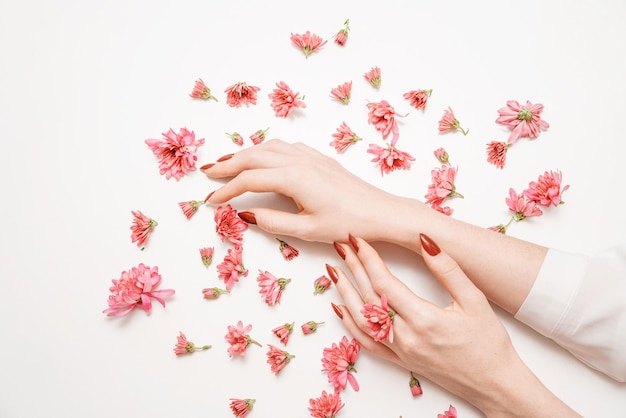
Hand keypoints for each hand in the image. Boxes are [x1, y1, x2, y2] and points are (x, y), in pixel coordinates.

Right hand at [202, 139, 419, 243]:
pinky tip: (262, 157)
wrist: (381, 212)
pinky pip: (285, 147)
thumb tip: (244, 214)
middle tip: (208, 173)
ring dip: (245, 154)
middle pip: (253, 157)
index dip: (226, 190)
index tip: (210, 200)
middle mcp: (299, 161)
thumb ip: (273, 222)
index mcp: (294, 178)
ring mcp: (310, 156)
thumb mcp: (307, 230)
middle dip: (228, 165)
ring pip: (268, 147)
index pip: (248, 180)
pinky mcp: (319, 158)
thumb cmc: (348, 224)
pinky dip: (265, 150)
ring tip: (228, 164)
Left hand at [329, 233, 578, 417]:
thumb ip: (447, 269)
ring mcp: (400, 351)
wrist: (495, 385)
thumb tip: (425, 240)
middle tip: (341, 245)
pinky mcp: (400, 362)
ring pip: (361, 319)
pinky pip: (367, 343)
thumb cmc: (489, 344)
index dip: (368, 258)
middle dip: (353, 268)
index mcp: (423, 319)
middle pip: (369, 296)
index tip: (357, 238)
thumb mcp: (475, 301)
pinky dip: (350, 325)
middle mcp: (405, 337)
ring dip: (345, 292)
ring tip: (334, 271)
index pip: (384, 282)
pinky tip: (340, 309)